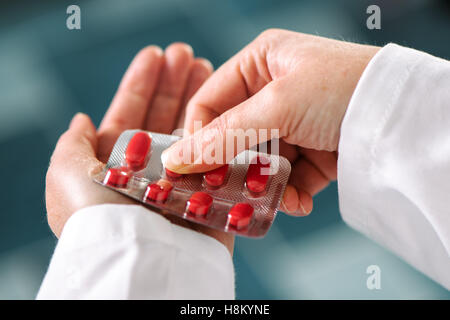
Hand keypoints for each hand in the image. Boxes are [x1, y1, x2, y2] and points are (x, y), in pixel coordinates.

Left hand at [46, 43, 233, 253]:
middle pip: (163, 118)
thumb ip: (71, 147)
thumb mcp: (65, 178)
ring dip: (199, 99)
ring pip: (191, 132)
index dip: (141, 84)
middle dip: (174, 84)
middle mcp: (148, 174)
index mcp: (114, 168)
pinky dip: (223, 132)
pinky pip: (218, 158)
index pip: (128, 115)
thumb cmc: (100, 222)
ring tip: (207, 67)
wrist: (142, 264)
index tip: (156, 55)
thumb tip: (82, 121)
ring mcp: (180, 183)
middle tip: (187, 56)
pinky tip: (229, 106)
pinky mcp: (207, 194)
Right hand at [162, 29, 379, 215]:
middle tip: (221, 191)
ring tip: (266, 200)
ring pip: (259, 161)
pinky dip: (289, 194)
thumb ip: (224, 134)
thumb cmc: (342, 89)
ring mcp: (295, 123)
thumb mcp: (277, 105)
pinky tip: (296, 203)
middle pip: (233, 134)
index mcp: (260, 63)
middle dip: (230, 165)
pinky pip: (289, 177)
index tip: (190, 168)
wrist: (403, 117)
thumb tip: (176, 158)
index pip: (210, 100)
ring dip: (261, 184)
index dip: (197, 134)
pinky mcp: (315, 152)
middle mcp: (275, 91)